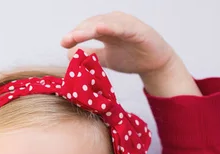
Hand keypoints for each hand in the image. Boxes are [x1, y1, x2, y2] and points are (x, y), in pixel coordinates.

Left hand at [60, 11, 175, 76]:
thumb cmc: (132, 58)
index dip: (75, 35)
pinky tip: (100, 29)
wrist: (155, 65)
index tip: (64, 43)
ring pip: (105, 23)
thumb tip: (69, 54)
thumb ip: (90, 54)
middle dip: (78, 32)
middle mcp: (114, 23)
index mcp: (106, 28)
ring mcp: (126, 25)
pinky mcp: (138, 30)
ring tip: (77, 36)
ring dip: (89, 29)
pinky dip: (111, 27)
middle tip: (66, 41)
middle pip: (92, 24)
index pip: (86, 28)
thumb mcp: (106, 58)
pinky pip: (122, 27)